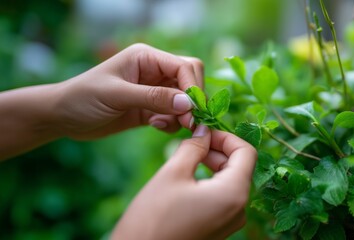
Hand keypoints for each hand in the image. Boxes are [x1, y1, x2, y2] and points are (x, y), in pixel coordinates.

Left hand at [52, 43, 203, 138]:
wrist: (63, 117)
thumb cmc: (84, 98)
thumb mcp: (117, 95)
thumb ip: (153, 98)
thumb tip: (188, 104)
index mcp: (146, 58)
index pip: (184, 67)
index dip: (193, 88)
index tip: (192, 112)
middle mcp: (154, 71)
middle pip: (189, 80)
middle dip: (192, 102)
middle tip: (187, 123)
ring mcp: (153, 90)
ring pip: (184, 100)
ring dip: (181, 115)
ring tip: (160, 125)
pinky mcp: (150, 109)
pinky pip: (173, 115)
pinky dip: (171, 123)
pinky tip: (153, 126)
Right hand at [111, 125, 257, 239]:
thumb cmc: (153, 217)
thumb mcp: (173, 173)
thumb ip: (193, 147)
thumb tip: (204, 129)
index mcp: (234, 193)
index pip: (246, 152)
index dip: (226, 136)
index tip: (203, 131)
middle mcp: (239, 209)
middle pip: (240, 167)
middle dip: (218, 149)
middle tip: (192, 140)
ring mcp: (230, 222)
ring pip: (231, 181)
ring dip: (213, 164)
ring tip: (188, 156)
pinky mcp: (218, 228)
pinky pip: (223, 197)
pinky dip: (210, 181)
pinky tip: (189, 177)